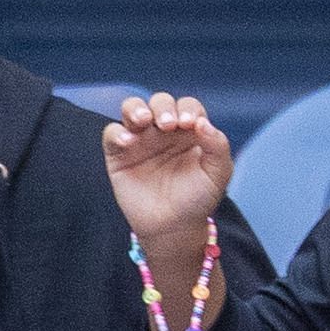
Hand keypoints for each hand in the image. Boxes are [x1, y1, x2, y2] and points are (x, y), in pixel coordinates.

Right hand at [103, 93, 232, 240]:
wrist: (173, 228)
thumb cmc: (197, 199)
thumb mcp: (218, 174)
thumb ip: (217, 146)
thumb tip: (203, 123)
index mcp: (189, 130)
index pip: (188, 106)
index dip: (188, 109)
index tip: (190, 124)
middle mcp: (163, 130)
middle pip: (159, 102)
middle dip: (163, 107)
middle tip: (168, 125)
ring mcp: (140, 140)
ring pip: (132, 108)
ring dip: (136, 108)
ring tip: (143, 120)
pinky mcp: (119, 154)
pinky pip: (112, 133)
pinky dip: (117, 133)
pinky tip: (128, 142)